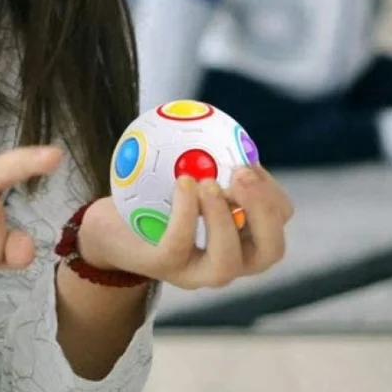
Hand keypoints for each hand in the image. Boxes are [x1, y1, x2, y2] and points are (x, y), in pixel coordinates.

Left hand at [77, 165, 292, 290]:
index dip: (273, 193)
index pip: (278, 219)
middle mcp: (230, 262)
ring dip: (221, 218)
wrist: (112, 225)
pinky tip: (183, 182)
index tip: (250, 162)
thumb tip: (217, 118)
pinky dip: (185, 212)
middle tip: (242, 175)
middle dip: (264, 213)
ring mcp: (198, 273)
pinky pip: (180, 243)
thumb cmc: (157, 192)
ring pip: (227, 261)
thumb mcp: (188, 168)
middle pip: (270, 249)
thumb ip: (208, 152)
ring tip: (208, 182)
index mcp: (244, 237)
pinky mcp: (166, 269)